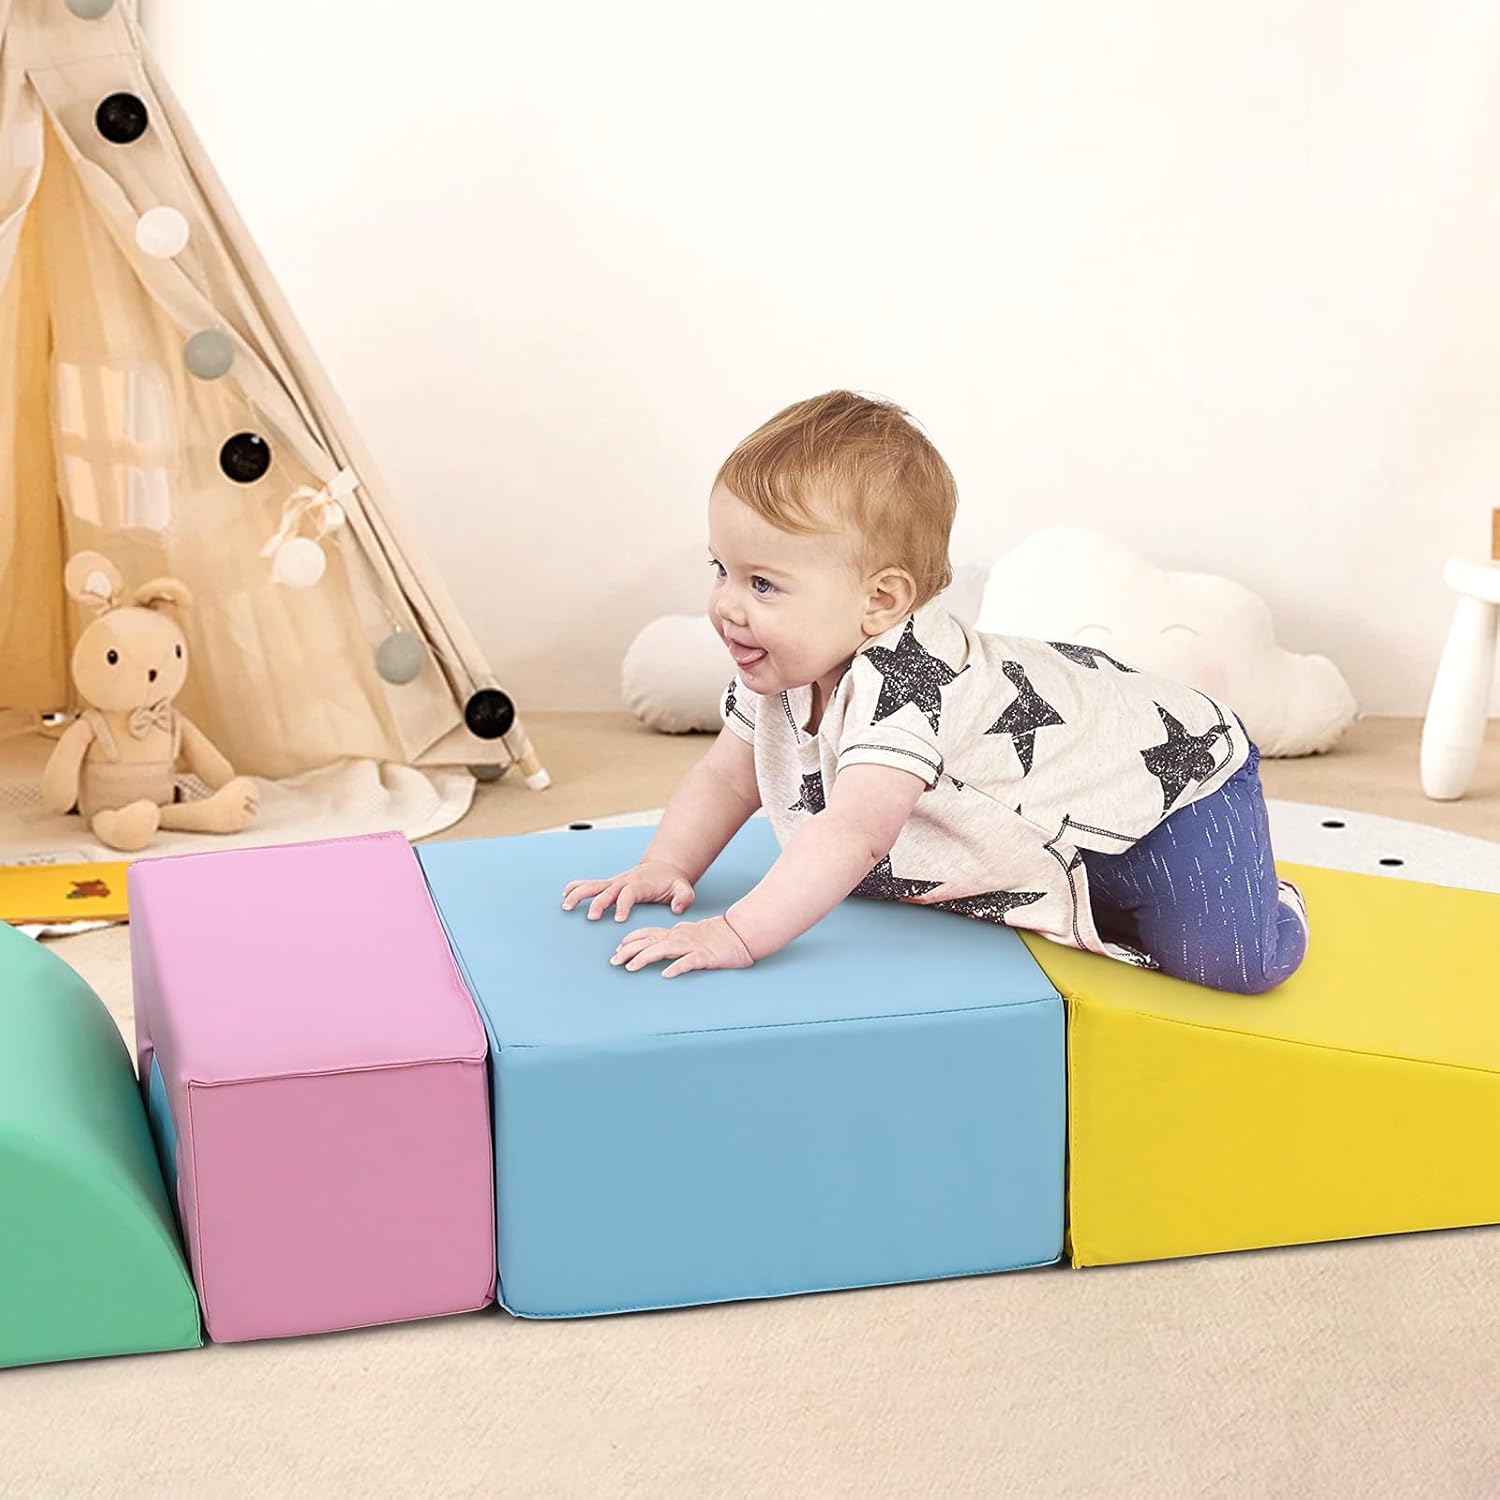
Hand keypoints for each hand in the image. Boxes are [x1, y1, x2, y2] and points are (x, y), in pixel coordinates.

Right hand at [561, 859, 695, 922]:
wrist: (665, 868)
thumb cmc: (672, 882)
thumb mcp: (684, 889)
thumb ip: (684, 898)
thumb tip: (676, 909)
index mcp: (641, 884)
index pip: (629, 894)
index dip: (623, 905)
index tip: (619, 919)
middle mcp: (625, 881)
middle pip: (608, 890)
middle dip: (598, 903)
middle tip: (592, 917)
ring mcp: (616, 882)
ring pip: (594, 886)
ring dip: (580, 894)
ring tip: (567, 905)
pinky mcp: (611, 884)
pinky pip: (591, 884)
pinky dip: (578, 887)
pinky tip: (566, 894)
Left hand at [610, 915, 753, 978]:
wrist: (741, 933)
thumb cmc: (718, 935)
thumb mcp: (692, 934)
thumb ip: (676, 938)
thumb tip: (661, 942)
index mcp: (677, 933)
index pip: (649, 933)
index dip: (632, 940)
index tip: (617, 948)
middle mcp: (680, 938)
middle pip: (650, 942)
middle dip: (630, 951)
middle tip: (613, 961)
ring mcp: (692, 946)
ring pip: (664, 950)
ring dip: (645, 958)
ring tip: (630, 967)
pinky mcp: (705, 957)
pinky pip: (689, 962)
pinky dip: (676, 967)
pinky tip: (666, 975)